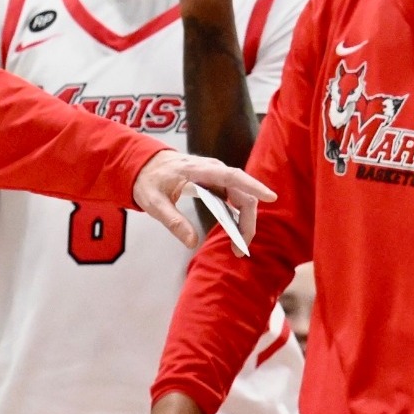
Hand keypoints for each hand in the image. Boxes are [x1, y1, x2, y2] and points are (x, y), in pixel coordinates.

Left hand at [130, 149, 275, 249]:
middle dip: (247, 222)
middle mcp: (212, 170)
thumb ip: (172, 221)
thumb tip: (192, 242)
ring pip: (241, 197)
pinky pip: (234, 198)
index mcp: (197, 170)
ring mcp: (216, 175)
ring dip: (244, 221)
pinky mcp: (216, 182)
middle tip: (240, 249)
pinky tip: (234, 232)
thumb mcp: (153, 202)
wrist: (143, 164)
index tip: (271, 197)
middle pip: (242, 193)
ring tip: (238, 247)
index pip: (232, 176)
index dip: (253, 186)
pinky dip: (237, 215)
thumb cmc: (148, 180)